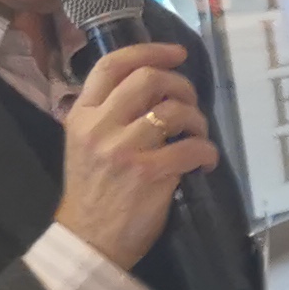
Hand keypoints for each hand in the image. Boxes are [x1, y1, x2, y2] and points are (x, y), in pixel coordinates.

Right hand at [55, 43, 219, 271]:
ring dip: (198, 120)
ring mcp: (124, 149)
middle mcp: (99, 125)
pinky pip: (192, 147)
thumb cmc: (92, 189)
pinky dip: (207, 152)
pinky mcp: (149, 173)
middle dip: (181, 85)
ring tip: (198, 135)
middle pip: (149, 79)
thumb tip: (154, 87)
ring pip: (175, 110)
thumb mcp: (85, 142)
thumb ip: (109, 113)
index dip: (150, 51)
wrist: (88, 238)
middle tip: (191, 101)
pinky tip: (204, 161)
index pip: (112, 65)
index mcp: (81, 114)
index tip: (176, 53)